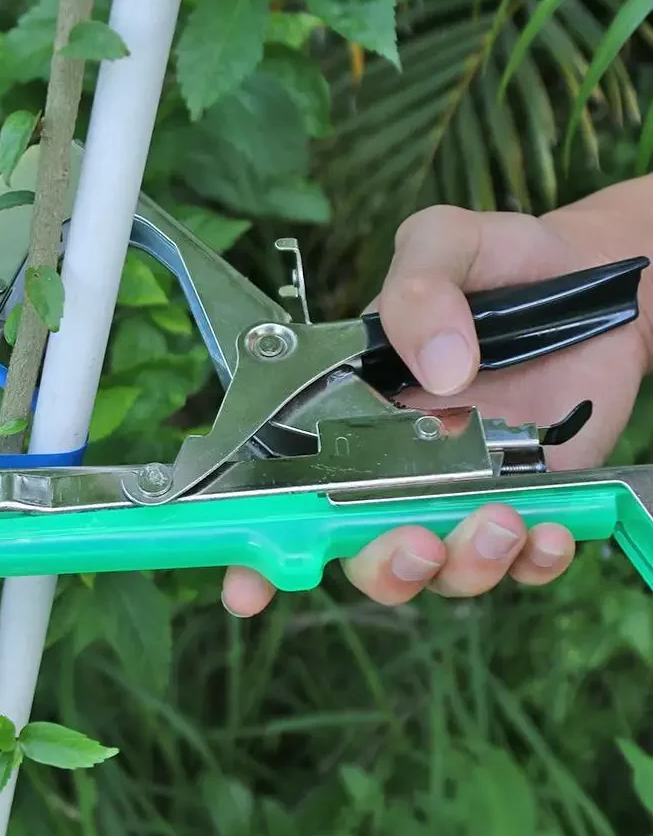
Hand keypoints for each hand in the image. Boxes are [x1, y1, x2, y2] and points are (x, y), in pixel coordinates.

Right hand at [222, 197, 652, 614]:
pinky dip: (534, 563)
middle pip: (360, 553)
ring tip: (502, 521)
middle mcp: (393, 468)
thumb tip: (443, 373)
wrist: (592, 274)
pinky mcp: (530, 503)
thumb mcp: (445, 245)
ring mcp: (460, 492)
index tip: (244, 590)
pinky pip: (523, 562)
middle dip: (380, 567)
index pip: (285, 491)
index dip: (256, 549)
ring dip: (461, 566)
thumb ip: (420, 290)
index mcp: (346, 414)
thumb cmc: (500, 261)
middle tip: (414, 542)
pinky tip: (549, 531)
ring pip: (439, 572)